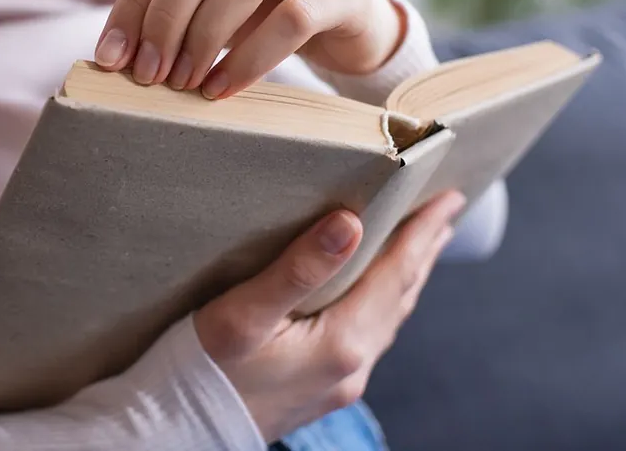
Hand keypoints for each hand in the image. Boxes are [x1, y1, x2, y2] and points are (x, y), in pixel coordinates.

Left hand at [93, 0, 405, 99]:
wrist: (351, 24)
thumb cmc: (269, 5)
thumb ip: (169, 5)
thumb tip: (111, 54)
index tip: (112, 57)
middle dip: (170, 9)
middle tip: (150, 71)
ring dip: (209, 30)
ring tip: (186, 81)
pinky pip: (296, 16)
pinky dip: (251, 57)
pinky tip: (223, 87)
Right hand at [194, 190, 465, 442]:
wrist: (177, 429)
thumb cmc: (203, 369)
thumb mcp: (243, 313)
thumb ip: (298, 268)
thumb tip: (349, 224)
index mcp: (341, 342)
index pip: (395, 273)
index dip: (422, 232)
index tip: (448, 198)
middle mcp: (352, 366)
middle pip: (400, 296)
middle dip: (424, 250)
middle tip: (446, 211)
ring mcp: (342, 382)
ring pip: (390, 318)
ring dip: (408, 277)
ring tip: (422, 246)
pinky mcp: (325, 389)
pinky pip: (372, 336)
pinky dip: (386, 302)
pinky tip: (378, 296)